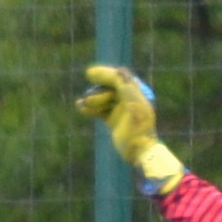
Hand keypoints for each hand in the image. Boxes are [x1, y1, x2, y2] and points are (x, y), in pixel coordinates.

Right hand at [78, 65, 185, 194]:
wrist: (140, 152)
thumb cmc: (139, 128)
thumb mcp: (133, 103)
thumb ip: (125, 85)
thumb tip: (118, 69)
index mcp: (137, 91)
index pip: (119, 77)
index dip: (104, 74)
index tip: (89, 74)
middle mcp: (129, 98)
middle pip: (108, 88)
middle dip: (97, 93)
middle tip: (88, 100)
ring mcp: (121, 109)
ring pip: (102, 99)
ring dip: (91, 100)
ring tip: (81, 104)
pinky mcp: (113, 120)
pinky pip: (99, 110)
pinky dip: (90, 108)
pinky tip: (80, 107)